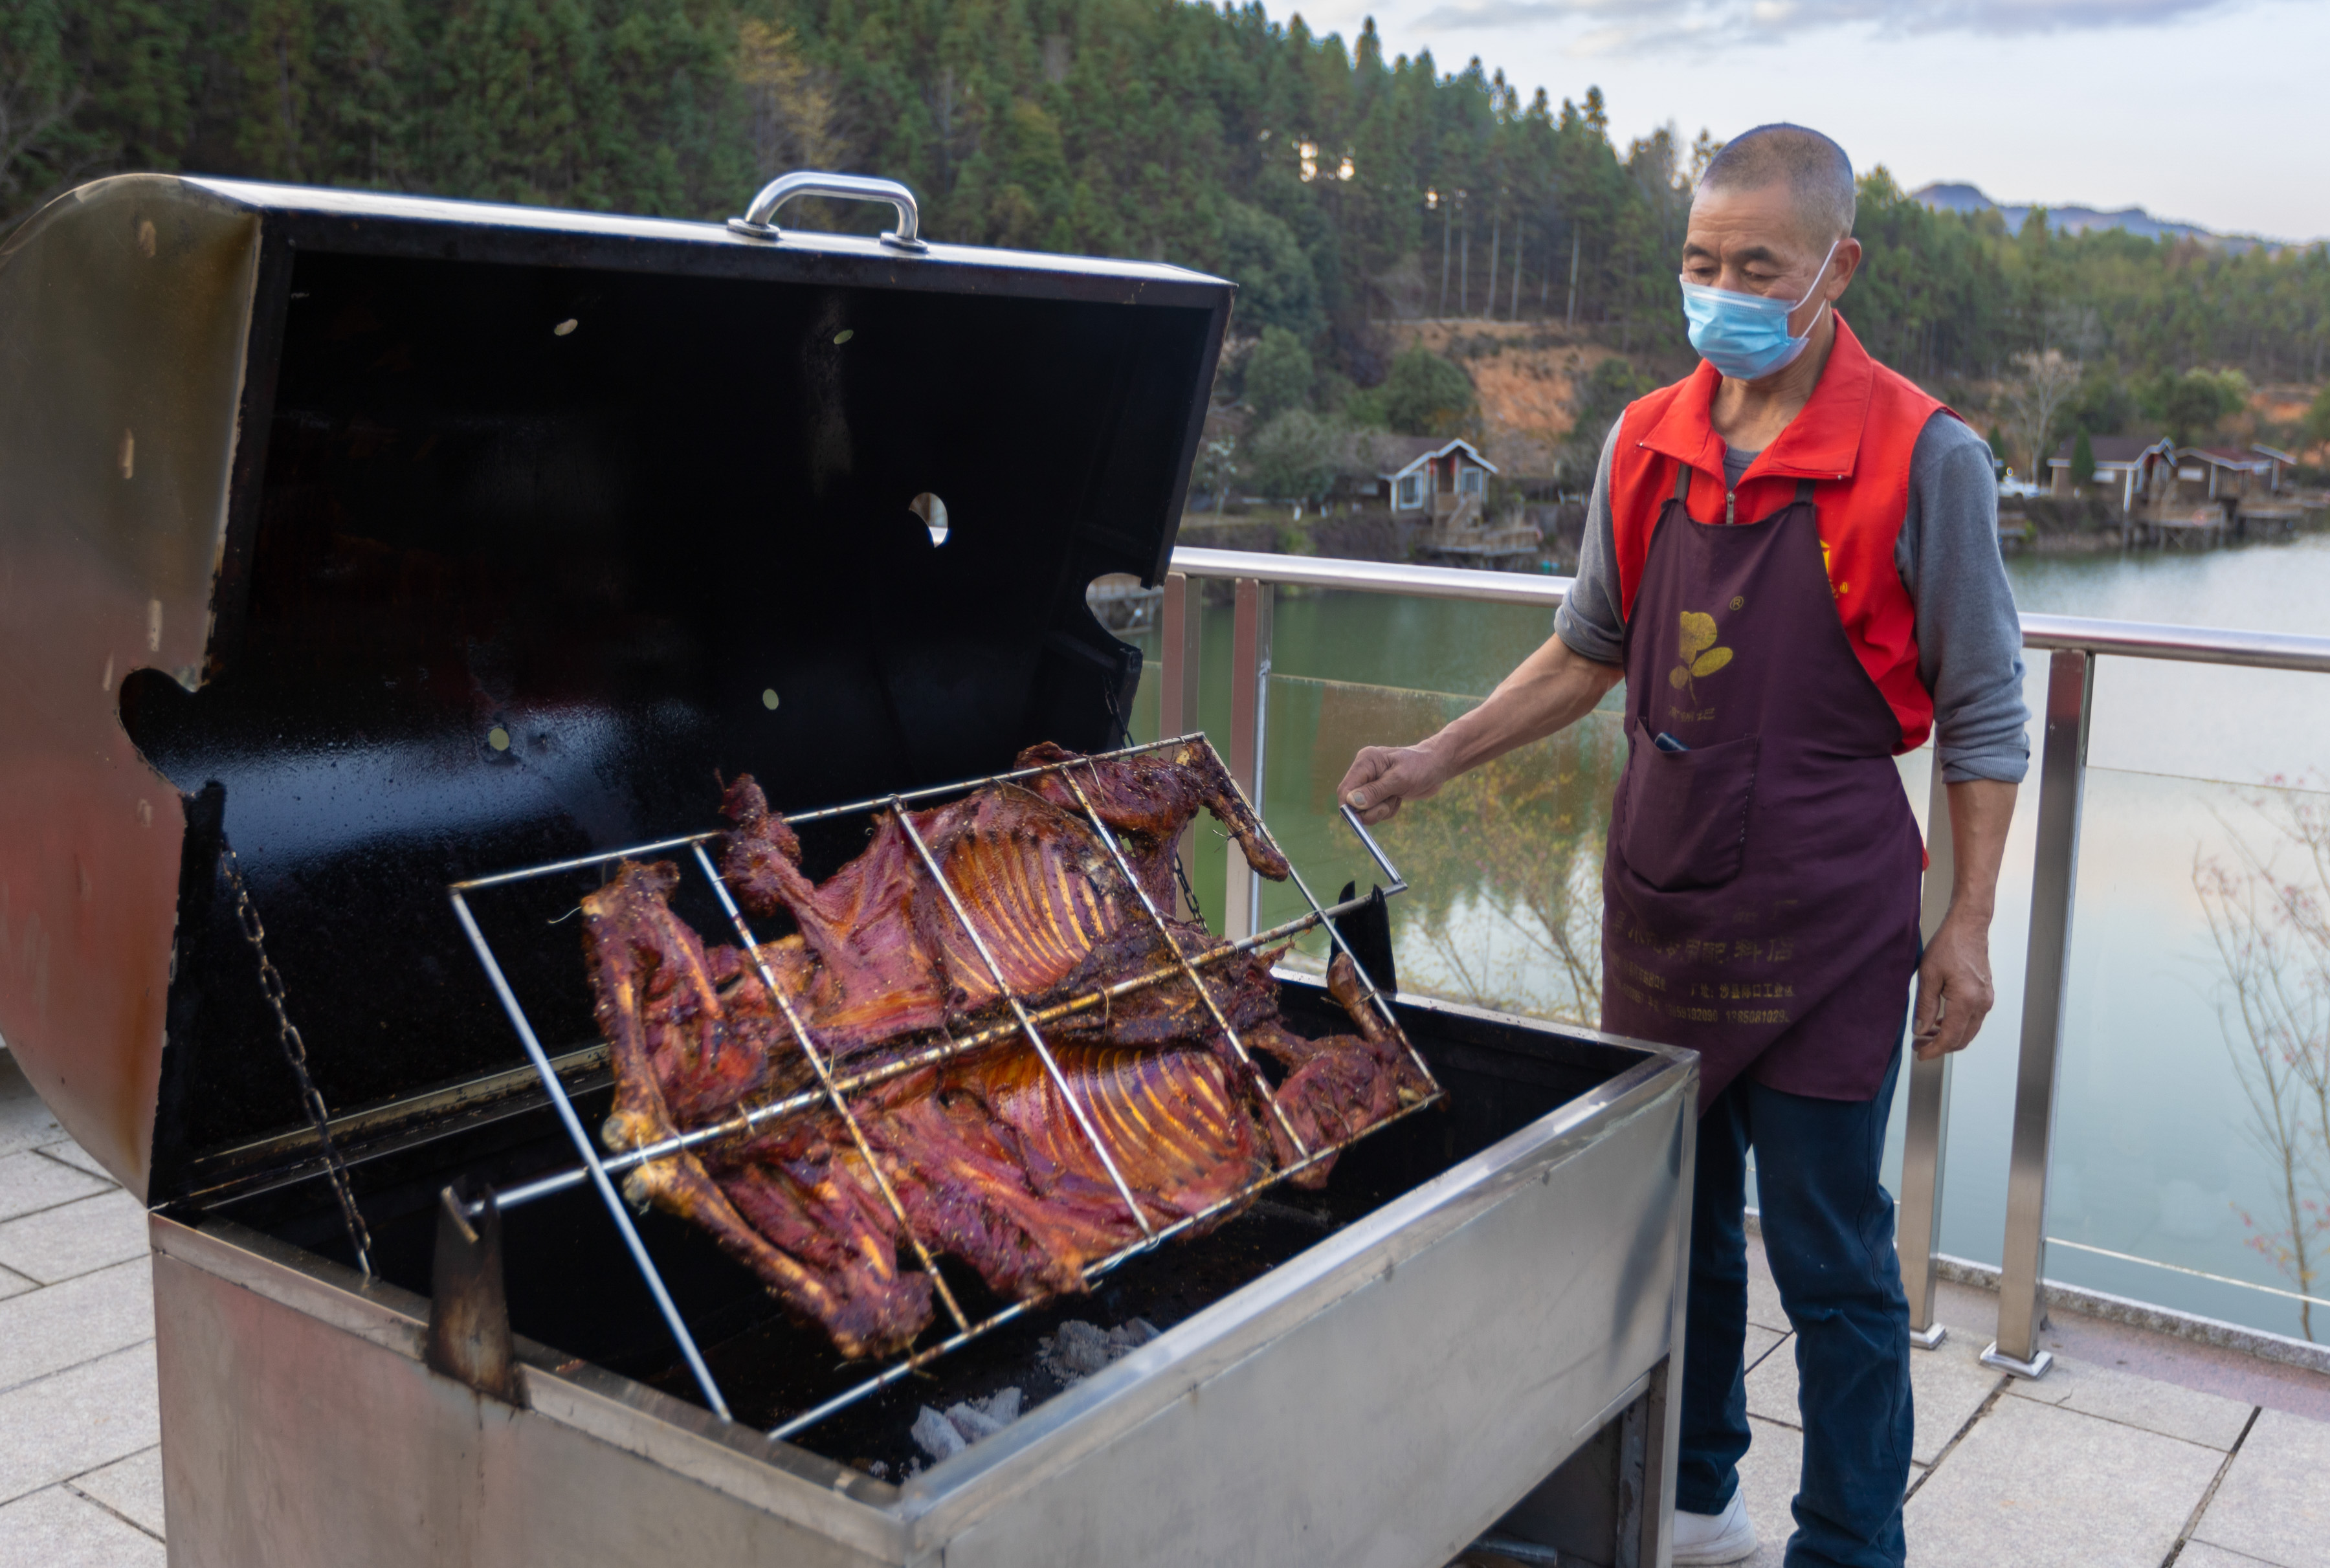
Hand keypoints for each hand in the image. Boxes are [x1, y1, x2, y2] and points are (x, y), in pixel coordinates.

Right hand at [1338, 742, 1449, 825]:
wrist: (1438, 766)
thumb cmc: (1421, 766)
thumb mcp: (1400, 779)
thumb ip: (1376, 791)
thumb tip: (1352, 802)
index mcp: (1365, 761)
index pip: (1345, 789)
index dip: (1348, 808)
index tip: (1360, 821)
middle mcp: (1364, 771)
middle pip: (1352, 802)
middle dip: (1370, 810)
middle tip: (1387, 807)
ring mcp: (1371, 783)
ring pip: (1364, 809)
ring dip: (1381, 810)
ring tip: (1397, 797)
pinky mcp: (1379, 792)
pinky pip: (1375, 810)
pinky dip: (1388, 810)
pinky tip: (1399, 798)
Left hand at [1912, 908, 1996, 1060]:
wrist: (1968, 927)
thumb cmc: (1949, 945)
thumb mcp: (1928, 976)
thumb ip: (1925, 1006)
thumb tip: (1920, 1030)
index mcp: (1967, 1000)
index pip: (1950, 1037)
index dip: (1934, 1050)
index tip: (1920, 1055)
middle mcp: (1981, 1004)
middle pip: (1962, 1039)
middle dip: (1940, 1046)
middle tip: (1918, 1045)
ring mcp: (1986, 1000)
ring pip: (1968, 1031)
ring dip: (1948, 1036)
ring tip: (1925, 1034)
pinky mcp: (1985, 995)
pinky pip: (1972, 1019)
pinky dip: (1956, 1026)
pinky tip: (1939, 1021)